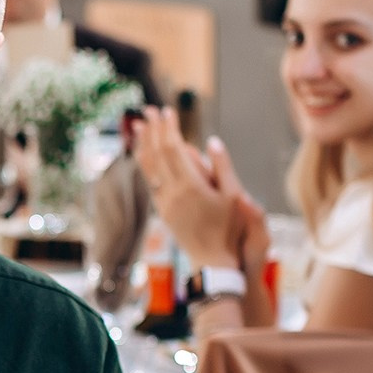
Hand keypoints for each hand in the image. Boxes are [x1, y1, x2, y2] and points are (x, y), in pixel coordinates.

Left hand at [142, 107, 261, 270]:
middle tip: (148, 110)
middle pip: (157, 154)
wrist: (214, 263)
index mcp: (191, 186)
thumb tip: (211, 141)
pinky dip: (145, 164)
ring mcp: (165, 204)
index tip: (167, 110)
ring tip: (138, 126)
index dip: (168, 128)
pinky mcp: (163, 212)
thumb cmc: (230, 231)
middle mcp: (173, 193)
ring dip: (142, 144)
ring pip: (148, 168)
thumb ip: (223, 167)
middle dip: (152, 130)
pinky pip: (149, 183)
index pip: (173, 148)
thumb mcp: (235, 197)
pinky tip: (143, 155)